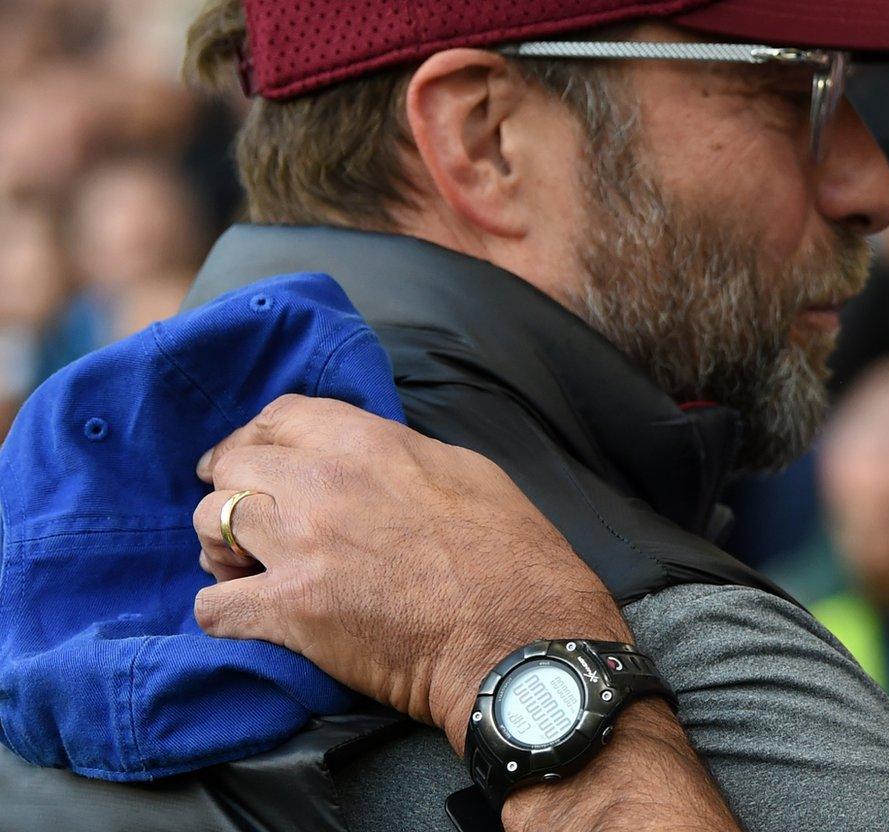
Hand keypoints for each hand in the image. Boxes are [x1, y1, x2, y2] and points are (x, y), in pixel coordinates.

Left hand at [191, 395, 629, 751]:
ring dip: (222, 547)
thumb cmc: (512, 556)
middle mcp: (323, 483)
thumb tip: (372, 459)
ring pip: (208, 523)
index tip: (258, 462)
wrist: (518, 634)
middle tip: (251, 522)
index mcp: (370, 443)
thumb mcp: (470, 473)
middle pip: (232, 465)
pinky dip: (223, 612)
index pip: (279, 415)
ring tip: (248, 569)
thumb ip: (406, 454)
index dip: (258, 438)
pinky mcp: (290, 611)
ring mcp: (301, 546)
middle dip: (234, 489)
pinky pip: (212, 606)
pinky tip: (249, 616)